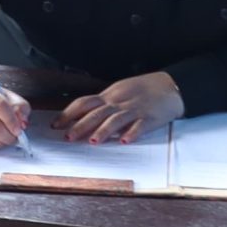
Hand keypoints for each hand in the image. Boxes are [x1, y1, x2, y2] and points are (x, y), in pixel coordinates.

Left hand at [57, 72, 184, 143]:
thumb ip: (102, 104)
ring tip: (93, 141)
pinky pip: (140, 125)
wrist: (170, 86)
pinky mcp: (150, 118)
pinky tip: (125, 140)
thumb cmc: (142, 90)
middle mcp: (119, 102)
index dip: (69, 113)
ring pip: (116, 119)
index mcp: (110, 95)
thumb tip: (80, 116)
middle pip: (97, 113)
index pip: (85, 103)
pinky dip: (132, 133)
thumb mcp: (119, 92)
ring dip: (104, 130)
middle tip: (69, 137)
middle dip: (81, 125)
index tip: (56, 125)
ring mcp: (135, 109)